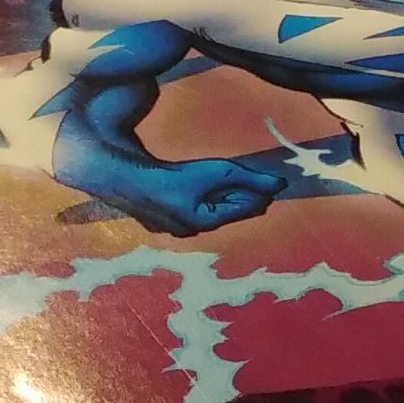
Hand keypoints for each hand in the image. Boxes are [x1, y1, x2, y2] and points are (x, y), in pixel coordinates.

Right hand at [100, 156, 282, 236]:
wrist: (123, 177)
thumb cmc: (172, 176)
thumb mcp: (217, 172)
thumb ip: (250, 178)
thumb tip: (280, 184)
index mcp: (205, 222)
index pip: (242, 209)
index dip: (259, 195)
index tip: (273, 184)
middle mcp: (188, 230)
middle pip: (223, 211)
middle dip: (239, 197)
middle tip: (256, 183)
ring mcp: (168, 225)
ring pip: (203, 211)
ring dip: (216, 198)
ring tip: (228, 184)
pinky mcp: (154, 215)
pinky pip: (185, 208)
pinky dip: (196, 197)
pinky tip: (195, 188)